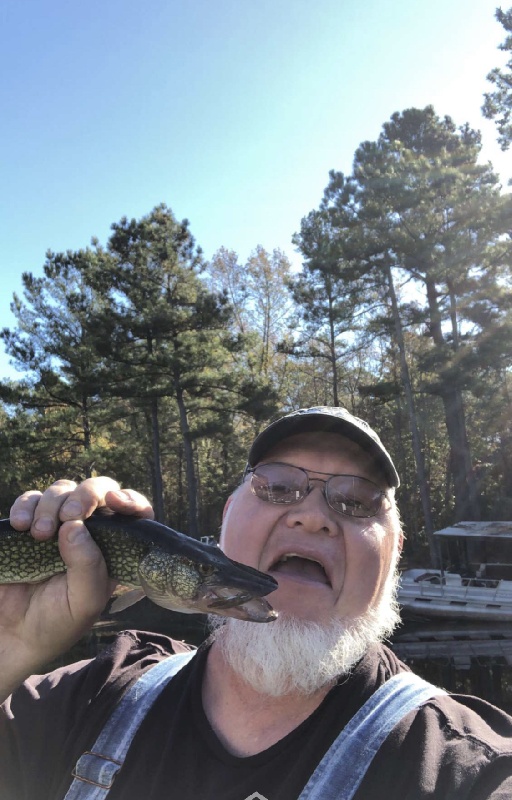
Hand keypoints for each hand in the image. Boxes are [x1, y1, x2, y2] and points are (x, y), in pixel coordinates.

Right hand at [0, 477, 153, 698]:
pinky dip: (25, 506)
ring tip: (39, 534)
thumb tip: (76, 526)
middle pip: (97, 490)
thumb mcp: (84, 603)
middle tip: (69, 515)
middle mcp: (89, 530)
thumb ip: (88, 567)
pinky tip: (21, 526)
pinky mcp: (29, 523)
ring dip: (51, 504)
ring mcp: (58, 524)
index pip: (133, 512)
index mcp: (112, 548)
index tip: (114, 502)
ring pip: (63, 489)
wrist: (13, 635)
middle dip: (86, 494)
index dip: (129, 500)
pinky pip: (30, 499)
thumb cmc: (57, 622)